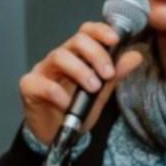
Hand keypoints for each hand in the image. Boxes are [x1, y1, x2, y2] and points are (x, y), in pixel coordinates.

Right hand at [19, 21, 148, 148]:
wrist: (56, 134)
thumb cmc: (75, 109)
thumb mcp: (100, 92)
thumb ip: (115, 74)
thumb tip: (136, 56)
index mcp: (76, 55)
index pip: (87, 32)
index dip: (101, 31)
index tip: (115, 40)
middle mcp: (58, 58)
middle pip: (76, 41)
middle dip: (96, 55)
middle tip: (108, 74)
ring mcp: (42, 71)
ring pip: (59, 56)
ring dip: (80, 71)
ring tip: (93, 88)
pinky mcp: (29, 87)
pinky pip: (42, 83)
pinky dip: (58, 93)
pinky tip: (67, 104)